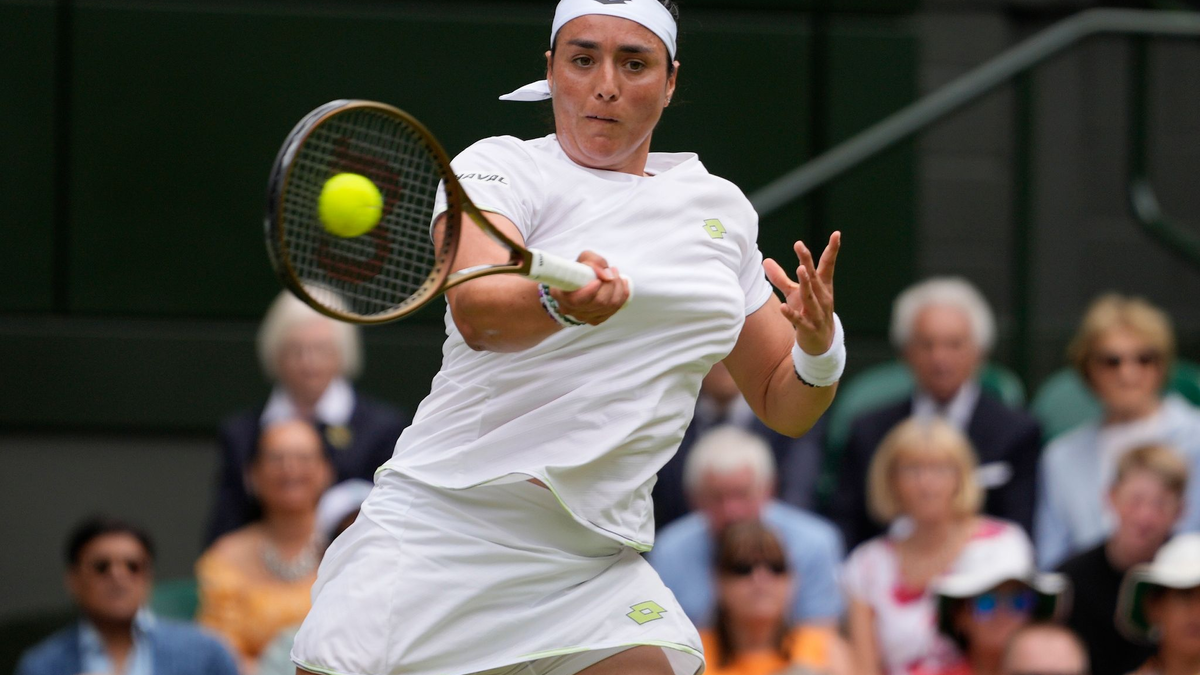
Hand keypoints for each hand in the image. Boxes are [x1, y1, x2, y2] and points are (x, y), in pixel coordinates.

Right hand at [549, 250, 630, 324]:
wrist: (578, 283)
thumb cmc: (579, 270)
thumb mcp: (583, 258)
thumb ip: (595, 262)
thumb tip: (608, 275)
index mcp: (560, 294)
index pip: (576, 300)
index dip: (590, 291)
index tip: (598, 280)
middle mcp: (570, 309)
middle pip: (599, 302)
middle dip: (610, 284)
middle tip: (612, 270)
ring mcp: (584, 317)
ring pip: (609, 306)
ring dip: (618, 288)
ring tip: (616, 275)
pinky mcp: (596, 319)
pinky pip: (615, 310)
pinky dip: (622, 295)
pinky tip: (622, 284)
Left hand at [763, 231, 840, 354]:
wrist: (821, 343)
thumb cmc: (809, 312)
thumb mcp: (795, 293)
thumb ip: (780, 278)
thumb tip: (765, 261)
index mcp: (822, 286)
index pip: (827, 265)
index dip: (832, 250)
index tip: (836, 234)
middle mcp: (822, 297)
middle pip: (815, 277)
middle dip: (807, 262)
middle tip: (800, 246)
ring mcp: (817, 313)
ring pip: (810, 296)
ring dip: (806, 283)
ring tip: (800, 269)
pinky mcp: (809, 328)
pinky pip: (799, 320)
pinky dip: (792, 314)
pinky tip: (784, 308)